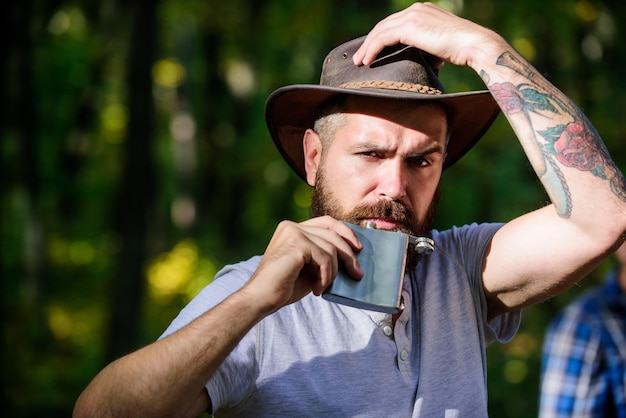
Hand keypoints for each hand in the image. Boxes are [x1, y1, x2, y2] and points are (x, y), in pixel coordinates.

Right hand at [241, 216, 362, 313]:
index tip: (358, 250)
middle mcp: (292, 226)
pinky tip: (317, 289)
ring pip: (331, 247)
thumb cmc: (284, 286)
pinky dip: (325, 276)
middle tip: (357, 273)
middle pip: (333, 232)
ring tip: (323, 287)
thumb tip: (352, 256)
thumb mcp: (310, 267)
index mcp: (293, 228)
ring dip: (334, 271)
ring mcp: (293, 232)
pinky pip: (325, 258)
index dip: (345, 233)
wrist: (261, 299)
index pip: (327, 222)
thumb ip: (324, 256)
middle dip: (349, 253)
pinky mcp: (296, 243)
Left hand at [353, 2, 504, 69]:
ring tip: (359, 62)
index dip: (380, 37)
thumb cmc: (461, 50)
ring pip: (380, 31)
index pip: (395, 23)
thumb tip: (423, 63)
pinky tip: (367, 61)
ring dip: (367, 47)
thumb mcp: (439, 46)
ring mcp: (412, 16)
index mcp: (423, 11)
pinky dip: (372, 49)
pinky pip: (383, 38)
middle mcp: (416, 9)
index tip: (371, 51)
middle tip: (359, 57)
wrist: (473, 45)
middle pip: (384, 25)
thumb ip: (426, 49)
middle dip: (369, 42)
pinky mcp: (409, 27)